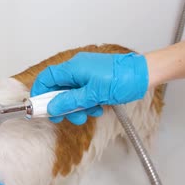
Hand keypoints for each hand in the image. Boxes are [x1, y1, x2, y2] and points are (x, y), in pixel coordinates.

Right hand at [30, 52, 148, 124]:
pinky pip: (83, 92)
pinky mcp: (95, 79)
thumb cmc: (123, 79)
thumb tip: (52, 107)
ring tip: (88, 114)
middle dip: (62, 105)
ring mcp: (86, 73)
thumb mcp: (93, 94)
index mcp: (73, 68)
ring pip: (71, 93)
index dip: (40, 93)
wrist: (145, 74)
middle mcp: (77, 68)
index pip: (46, 78)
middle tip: (67, 117)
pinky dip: (86, 103)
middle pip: (58, 88)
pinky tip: (96, 108)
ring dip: (76, 107)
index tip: (40, 108)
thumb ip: (70, 101)